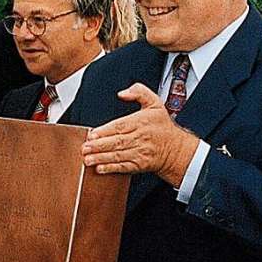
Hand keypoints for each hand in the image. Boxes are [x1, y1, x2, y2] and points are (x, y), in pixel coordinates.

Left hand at [80, 83, 200, 186]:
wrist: (176, 149)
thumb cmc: (162, 126)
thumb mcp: (155, 103)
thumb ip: (139, 92)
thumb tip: (123, 93)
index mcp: (141, 122)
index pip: (120, 126)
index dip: (105, 131)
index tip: (92, 134)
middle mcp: (140, 138)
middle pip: (117, 142)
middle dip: (99, 146)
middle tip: (85, 148)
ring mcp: (140, 152)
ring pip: (118, 155)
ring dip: (101, 158)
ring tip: (88, 159)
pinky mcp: (139, 165)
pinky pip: (124, 167)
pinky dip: (111, 168)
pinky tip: (100, 168)